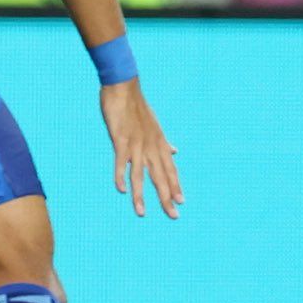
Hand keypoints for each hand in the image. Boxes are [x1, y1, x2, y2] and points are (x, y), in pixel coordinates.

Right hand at [100, 79, 182, 219]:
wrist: (124, 86)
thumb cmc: (138, 107)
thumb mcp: (155, 125)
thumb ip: (164, 142)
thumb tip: (176, 152)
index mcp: (159, 143)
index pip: (170, 169)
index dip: (175, 186)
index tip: (181, 202)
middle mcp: (151, 146)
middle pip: (161, 176)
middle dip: (167, 197)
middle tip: (173, 215)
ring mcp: (137, 144)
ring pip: (141, 174)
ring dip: (141, 195)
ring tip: (142, 213)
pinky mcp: (121, 139)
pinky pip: (122, 161)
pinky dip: (121, 175)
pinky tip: (121, 190)